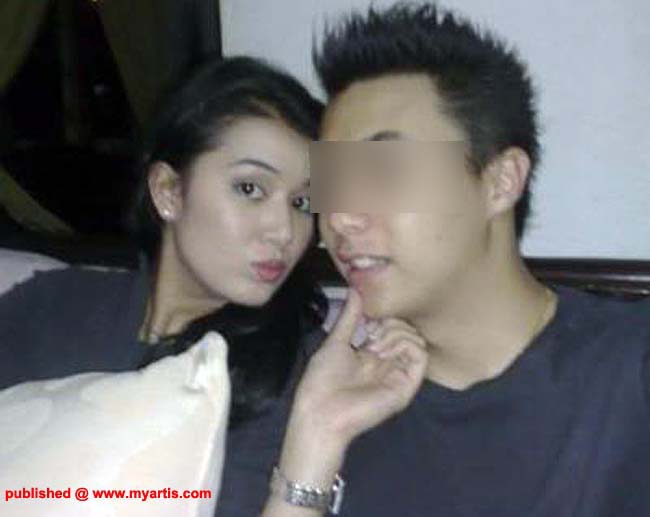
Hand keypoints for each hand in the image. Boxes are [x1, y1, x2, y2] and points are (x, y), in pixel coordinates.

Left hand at [292, 289, 428, 445]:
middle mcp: (389, 365)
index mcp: (373, 355)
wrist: (320, 412)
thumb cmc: (322, 382)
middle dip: (391, 323)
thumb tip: (356, 290)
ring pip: (417, 341)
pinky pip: (421, 357)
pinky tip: (383, 352)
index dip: (384, 317)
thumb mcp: (336, 341)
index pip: (392, 326)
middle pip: (407, 331)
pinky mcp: (405, 387)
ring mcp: (398, 375)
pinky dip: (405, 345)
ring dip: (397, 333)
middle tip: (370, 332)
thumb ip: (350, 317)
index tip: (366, 319)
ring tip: (375, 344)